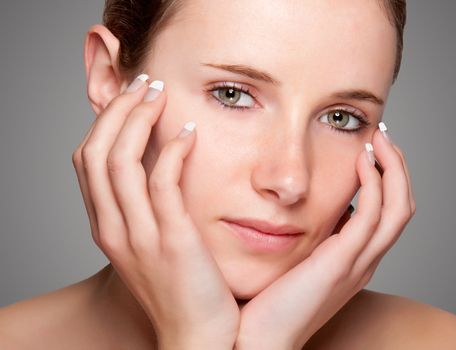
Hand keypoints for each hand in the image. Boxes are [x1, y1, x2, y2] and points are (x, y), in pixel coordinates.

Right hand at [72, 75, 239, 348]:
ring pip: (120, 162)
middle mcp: (113, 228)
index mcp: (107, 226)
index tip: (130, 98)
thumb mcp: (153, 244)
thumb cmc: (182, 288)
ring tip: (159, 94)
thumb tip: (161, 164)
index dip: (105, 123)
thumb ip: (148, 207)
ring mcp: (139, 235)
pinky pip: (163, 184)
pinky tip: (189, 132)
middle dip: (117, 111)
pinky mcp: (172, 241)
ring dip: (137, 119)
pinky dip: (172, 151)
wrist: (196, 337)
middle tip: (144, 83)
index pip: (89, 161)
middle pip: (96, 153)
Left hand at [235, 127, 415, 349]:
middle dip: (398, 167)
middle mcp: (366, 261)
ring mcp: (358, 263)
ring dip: (393, 169)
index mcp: (357, 260)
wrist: (261, 340)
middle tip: (382, 136)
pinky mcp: (341, 263)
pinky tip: (361, 161)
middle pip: (402, 206)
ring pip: (397, 208)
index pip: (389, 213)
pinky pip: (370, 216)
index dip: (389, 179)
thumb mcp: (302, 263)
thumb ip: (316, 239)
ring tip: (378, 139)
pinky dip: (373, 184)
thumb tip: (315, 210)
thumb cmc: (273, 302)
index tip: (372, 149)